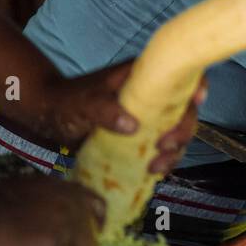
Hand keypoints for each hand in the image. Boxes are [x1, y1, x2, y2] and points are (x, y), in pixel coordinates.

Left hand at [19, 63, 205, 175]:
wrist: (48, 116)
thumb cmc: (65, 102)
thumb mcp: (84, 103)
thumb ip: (105, 110)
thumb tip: (133, 125)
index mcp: (142, 77)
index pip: (178, 74)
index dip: (195, 83)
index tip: (197, 101)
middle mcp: (150, 96)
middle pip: (184, 110)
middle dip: (183, 130)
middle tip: (166, 146)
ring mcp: (146, 117)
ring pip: (175, 132)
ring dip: (175, 151)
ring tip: (157, 167)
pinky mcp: (139, 137)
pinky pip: (160, 148)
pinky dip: (163, 160)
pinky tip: (153, 172)